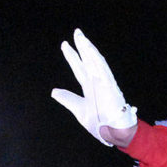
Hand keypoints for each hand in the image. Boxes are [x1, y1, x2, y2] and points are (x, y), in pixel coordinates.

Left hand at [52, 29, 136, 145]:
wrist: (112, 133)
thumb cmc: (99, 124)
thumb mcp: (78, 109)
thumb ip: (67, 99)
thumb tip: (54, 91)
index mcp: (89, 87)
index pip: (79, 67)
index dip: (72, 56)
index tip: (65, 45)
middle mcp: (96, 82)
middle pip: (88, 60)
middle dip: (82, 46)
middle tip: (76, 32)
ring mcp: (104, 83)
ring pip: (96, 62)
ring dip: (89, 49)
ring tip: (81, 37)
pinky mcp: (110, 86)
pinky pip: (104, 70)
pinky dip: (97, 60)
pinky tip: (91, 51)